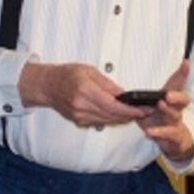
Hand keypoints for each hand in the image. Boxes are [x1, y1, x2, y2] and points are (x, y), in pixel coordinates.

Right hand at [19, 62, 136, 127]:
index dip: (129, 110)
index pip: (112, 105)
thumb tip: (123, 94)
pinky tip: (121, 115)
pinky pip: (100, 122)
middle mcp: (81, 106)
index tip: (142, 109)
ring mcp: (80, 116)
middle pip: (112, 115)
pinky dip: (112, 119)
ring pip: (107, 121)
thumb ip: (107, 83)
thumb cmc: (66, 75)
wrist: (48, 86)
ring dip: (123, 119)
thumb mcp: (89, 71)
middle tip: (146, 111)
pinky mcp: (79, 121)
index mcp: (84, 90)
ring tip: (137, 113)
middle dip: (130, 115)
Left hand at [139, 61, 193, 161]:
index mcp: (170, 100)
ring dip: (168, 110)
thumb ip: (139, 99)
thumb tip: (122, 92)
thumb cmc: (161, 122)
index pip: (177, 84)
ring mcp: (176, 123)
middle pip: (182, 100)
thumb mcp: (150, 108)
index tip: (185, 62)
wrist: (173, 142)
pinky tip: (150, 132)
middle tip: (168, 94)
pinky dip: (159, 133)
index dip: (182, 73)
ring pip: (176, 116)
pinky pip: (168, 134)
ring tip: (161, 104)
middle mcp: (175, 110)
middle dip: (176, 95)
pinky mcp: (174, 137)